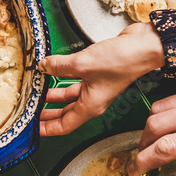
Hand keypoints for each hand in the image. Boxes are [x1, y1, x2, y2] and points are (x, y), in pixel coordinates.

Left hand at [39, 23, 164, 135]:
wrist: (143, 46)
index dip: (47, 129)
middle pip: (65, 113)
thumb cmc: (123, 61)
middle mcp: (93, 100)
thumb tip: (43, 65)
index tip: (34, 129)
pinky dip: (62, 77)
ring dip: (53, 95)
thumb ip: (58, 66)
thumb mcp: (82, 64)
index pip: (64, 126)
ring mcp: (96, 87)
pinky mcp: (97, 73)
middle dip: (47, 114)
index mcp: (91, 106)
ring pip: (69, 96)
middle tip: (31, 113)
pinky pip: (75, 80)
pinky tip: (51, 71)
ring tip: (37, 93)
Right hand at [131, 82, 175, 175]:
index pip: (166, 148)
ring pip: (159, 109)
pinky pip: (172, 98)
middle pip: (155, 126)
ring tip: (152, 143)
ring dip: (150, 127)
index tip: (135, 170)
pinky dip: (164, 113)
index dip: (144, 161)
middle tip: (141, 158)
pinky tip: (170, 126)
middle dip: (142, 144)